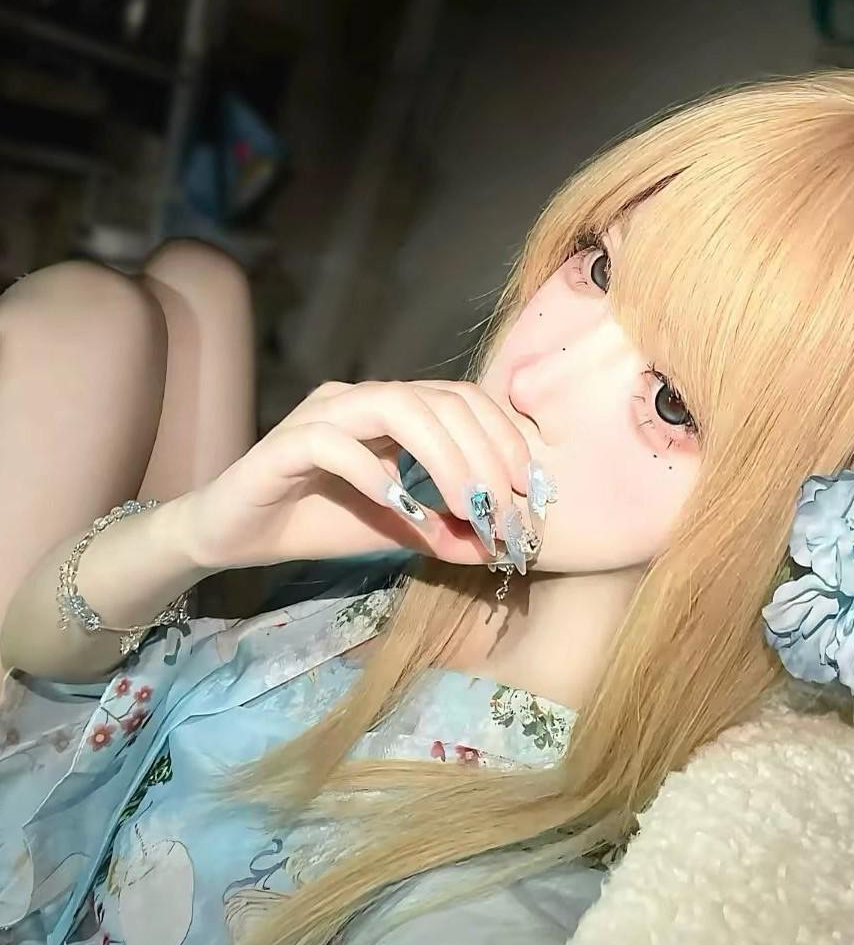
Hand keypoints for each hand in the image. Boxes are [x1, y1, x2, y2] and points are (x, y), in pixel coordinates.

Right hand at [171, 379, 534, 570]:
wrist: (236, 534)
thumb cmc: (319, 521)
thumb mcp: (399, 530)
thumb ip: (445, 529)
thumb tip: (497, 546)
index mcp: (394, 409)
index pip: (463, 399)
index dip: (503, 437)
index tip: (526, 488)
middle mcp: (363, 398)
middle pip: (440, 400)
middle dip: (484, 455)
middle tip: (502, 509)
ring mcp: (323, 413)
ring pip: (397, 406)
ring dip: (444, 458)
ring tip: (466, 506)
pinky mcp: (285, 442)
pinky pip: (335, 442)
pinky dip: (374, 474)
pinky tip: (399, 508)